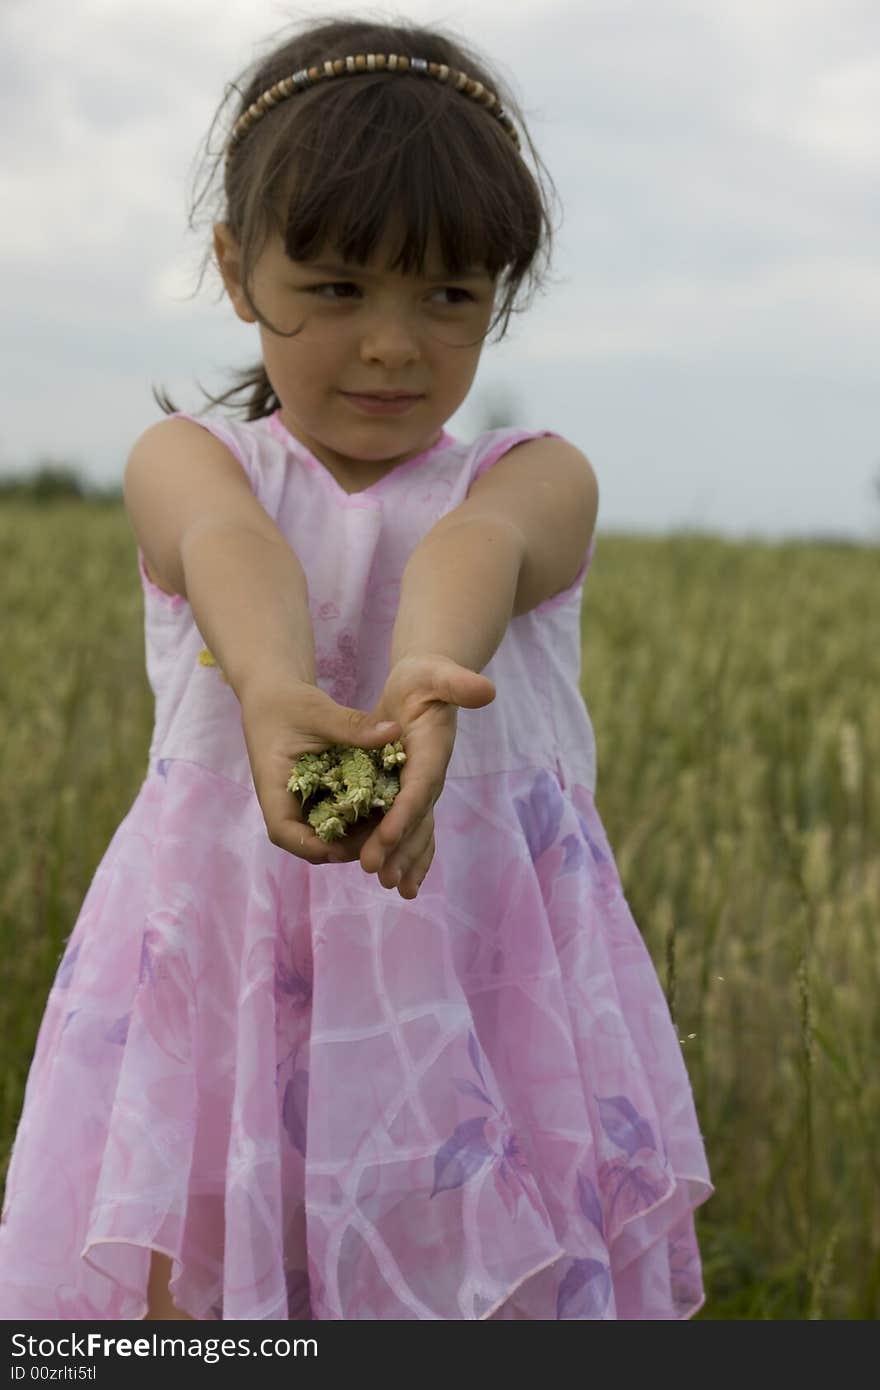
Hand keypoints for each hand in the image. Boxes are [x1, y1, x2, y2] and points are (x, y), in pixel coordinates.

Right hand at [239, 675, 400, 866]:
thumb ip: (353, 726)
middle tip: (383, 838)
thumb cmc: (287, 703)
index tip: (344, 846)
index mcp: (273, 787)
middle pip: (310, 840)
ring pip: (326, 831)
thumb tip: (394, 731)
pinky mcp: (318, 795)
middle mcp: (286, 802)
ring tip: (391, 825)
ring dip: (355, 834)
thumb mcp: (318, 712)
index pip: (283, 831)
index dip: (311, 846)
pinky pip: (336, 813)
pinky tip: (386, 807)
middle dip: (345, 846)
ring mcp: (302, 801)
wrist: (275, 694)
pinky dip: (357, 815)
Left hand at [359, 654, 496, 897]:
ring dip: (403, 858)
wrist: (428, 683)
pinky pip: (409, 828)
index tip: (387, 836)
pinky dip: (403, 853)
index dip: (406, 812)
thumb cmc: (428, 676)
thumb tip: (488, 690)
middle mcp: (430, 775)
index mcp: (433, 751)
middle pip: (417, 818)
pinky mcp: (408, 790)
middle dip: (399, 847)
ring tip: (390, 886)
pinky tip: (395, 879)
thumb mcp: (437, 672)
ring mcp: (421, 786)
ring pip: (415, 830)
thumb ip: (459, 683)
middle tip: (378, 873)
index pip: (421, 786)